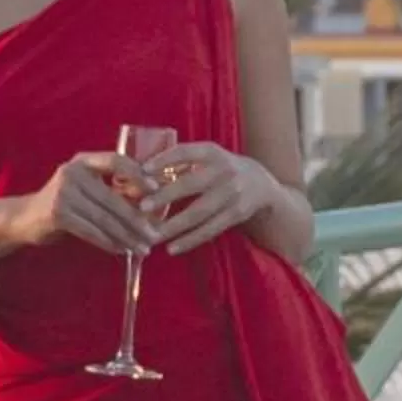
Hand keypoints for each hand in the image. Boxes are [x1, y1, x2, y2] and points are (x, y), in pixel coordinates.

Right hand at [23, 150, 161, 255]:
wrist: (23, 218)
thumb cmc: (64, 202)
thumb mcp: (86, 188)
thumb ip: (111, 189)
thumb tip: (151, 202)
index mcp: (83, 161)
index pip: (116, 160)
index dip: (138, 173)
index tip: (157, 189)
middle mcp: (73, 173)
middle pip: (113, 198)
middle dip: (137, 219)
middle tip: (155, 235)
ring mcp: (63, 193)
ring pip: (104, 218)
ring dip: (126, 236)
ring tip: (142, 248)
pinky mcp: (58, 214)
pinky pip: (91, 231)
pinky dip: (108, 243)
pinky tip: (121, 250)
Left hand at [138, 144, 281, 255]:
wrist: (261, 184)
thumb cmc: (220, 170)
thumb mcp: (206, 158)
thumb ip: (180, 164)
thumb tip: (139, 176)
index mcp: (212, 152)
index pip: (185, 152)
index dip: (164, 159)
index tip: (143, 169)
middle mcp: (224, 171)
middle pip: (191, 184)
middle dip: (166, 196)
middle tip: (143, 207)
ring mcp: (232, 193)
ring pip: (199, 212)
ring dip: (174, 225)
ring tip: (152, 236)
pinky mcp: (236, 214)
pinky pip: (210, 230)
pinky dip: (190, 240)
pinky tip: (172, 248)